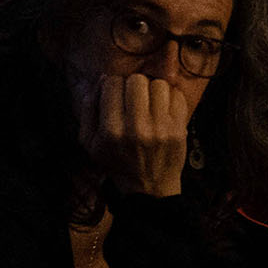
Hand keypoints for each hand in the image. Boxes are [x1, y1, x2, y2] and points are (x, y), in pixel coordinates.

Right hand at [81, 73, 190, 197]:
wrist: (149, 188)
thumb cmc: (116, 162)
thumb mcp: (90, 143)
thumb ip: (88, 110)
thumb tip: (101, 79)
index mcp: (111, 132)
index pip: (113, 84)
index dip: (113, 85)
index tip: (115, 94)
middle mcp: (136, 129)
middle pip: (137, 80)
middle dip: (133, 85)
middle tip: (133, 98)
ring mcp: (161, 128)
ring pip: (159, 84)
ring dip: (152, 90)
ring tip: (148, 103)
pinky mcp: (179, 128)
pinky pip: (176, 94)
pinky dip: (169, 97)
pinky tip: (162, 110)